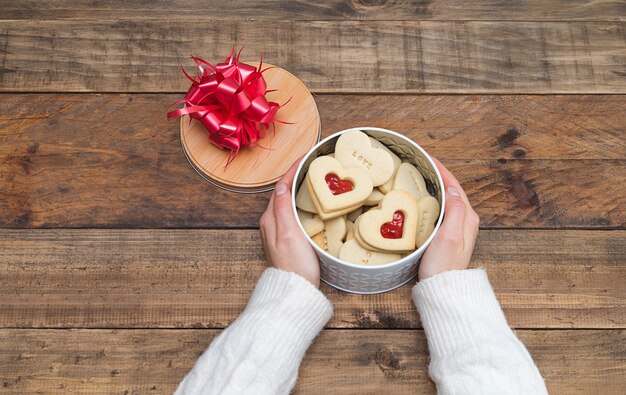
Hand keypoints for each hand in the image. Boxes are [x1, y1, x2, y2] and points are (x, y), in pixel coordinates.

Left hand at [259, 159, 320, 286]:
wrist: (296, 290)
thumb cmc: (294, 265)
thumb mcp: (289, 234)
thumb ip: (283, 209)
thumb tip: (282, 186)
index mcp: (270, 219)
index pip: (281, 187)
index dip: (293, 170)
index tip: (306, 157)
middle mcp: (272, 223)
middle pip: (283, 192)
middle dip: (296, 176)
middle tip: (313, 164)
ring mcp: (279, 231)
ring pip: (288, 202)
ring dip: (299, 188)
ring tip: (314, 178)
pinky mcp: (287, 239)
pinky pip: (293, 213)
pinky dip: (302, 202)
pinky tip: (312, 203)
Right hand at [418, 158, 479, 279]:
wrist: (442, 290)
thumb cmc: (444, 266)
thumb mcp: (449, 236)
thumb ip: (455, 210)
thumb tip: (451, 188)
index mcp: (467, 217)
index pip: (454, 185)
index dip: (441, 169)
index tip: (426, 158)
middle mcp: (464, 221)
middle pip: (450, 190)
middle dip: (436, 174)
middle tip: (418, 164)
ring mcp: (456, 228)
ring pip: (444, 199)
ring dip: (432, 186)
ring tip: (416, 177)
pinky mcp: (446, 236)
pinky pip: (438, 210)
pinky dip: (429, 200)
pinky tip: (418, 200)